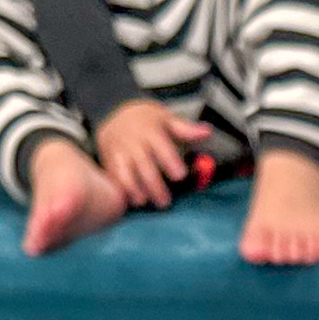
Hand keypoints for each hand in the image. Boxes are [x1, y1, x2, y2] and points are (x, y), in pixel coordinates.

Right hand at [94, 99, 210, 208]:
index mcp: (151, 131)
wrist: (116, 117)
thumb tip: (207, 132)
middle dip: (153, 184)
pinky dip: (120, 189)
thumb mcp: (167, 120)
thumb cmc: (148, 123)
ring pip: (124, 172)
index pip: (161, 146)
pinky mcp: (110, 163)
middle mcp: (133, 142)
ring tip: (143, 202)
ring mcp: (120, 153)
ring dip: (133, 188)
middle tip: (165, 202)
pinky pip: (113, 177)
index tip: (180, 175)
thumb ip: (187, 130)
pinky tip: (128, 201)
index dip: (170, 160)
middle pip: (143, 164)